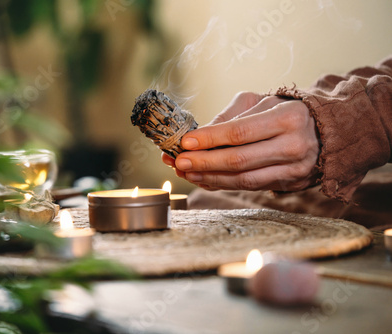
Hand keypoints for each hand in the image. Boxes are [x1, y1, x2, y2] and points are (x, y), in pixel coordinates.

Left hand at [162, 92, 320, 191]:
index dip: (210, 139)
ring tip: (186, 172)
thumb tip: (199, 133)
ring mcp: (294, 169)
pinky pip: (250, 187)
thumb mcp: (260, 102)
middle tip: (179, 161)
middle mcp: (294, 145)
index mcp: (288, 117)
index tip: (185, 142)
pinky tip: (204, 178)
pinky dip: (224, 183)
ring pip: (244, 180)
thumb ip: (230, 115)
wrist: (324, 131)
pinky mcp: (290, 184)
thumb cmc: (284, 111)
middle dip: (204, 162)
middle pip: (240, 160)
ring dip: (210, 177)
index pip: (240, 132)